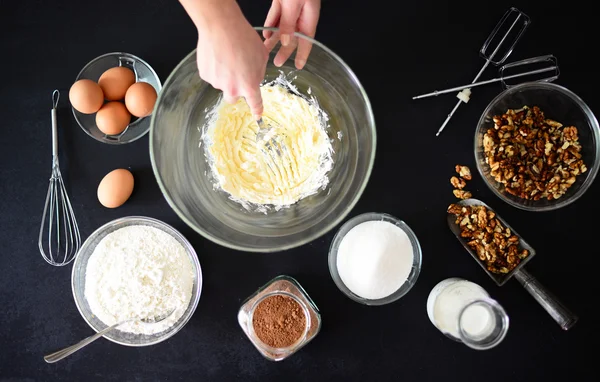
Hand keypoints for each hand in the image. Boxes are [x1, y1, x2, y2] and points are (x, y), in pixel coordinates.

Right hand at [182, 0, 267, 116]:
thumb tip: (254, 77)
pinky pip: (211, 75)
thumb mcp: (262, 55)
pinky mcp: (205, 75)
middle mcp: (232, 88)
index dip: (257, 110)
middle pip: (233, 98)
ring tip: (226, 56)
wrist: (221, 26)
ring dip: (224, 75)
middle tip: (236, 73)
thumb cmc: (243, 38)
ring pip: (222, 83)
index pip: (255, 104)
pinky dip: (214, 68)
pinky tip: (217, 54)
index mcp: (249, 86)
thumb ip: (259, 72)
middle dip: (235, 89)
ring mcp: (217, 83)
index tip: (257, 115)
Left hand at [263, 0, 320, 68]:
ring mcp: (291, 6)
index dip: (303, 54)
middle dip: (284, 50)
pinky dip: (270, 24)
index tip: (299, 66)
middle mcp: (301, 14)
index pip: (306, 40)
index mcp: (308, 16)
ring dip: (274, 39)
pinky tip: (266, 33)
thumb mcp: (294, 4)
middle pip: (292, 36)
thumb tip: (285, 41)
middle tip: (277, 62)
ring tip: (266, 49)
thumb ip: (288, 22)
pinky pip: (275, 15)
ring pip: (282, 27)